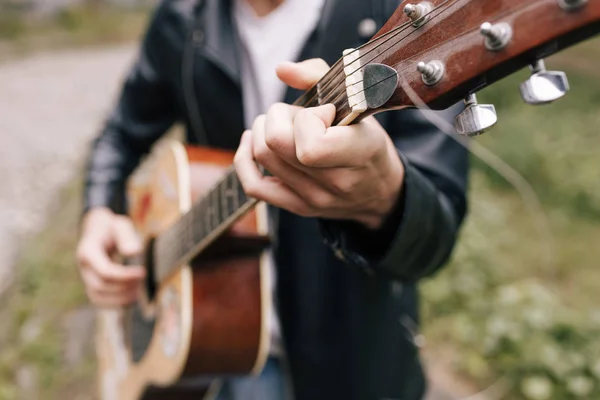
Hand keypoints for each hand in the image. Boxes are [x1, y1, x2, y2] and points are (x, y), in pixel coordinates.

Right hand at [76, 207, 145, 306]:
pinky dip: (116, 303)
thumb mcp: (120, 225)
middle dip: (124, 286)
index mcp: (88, 251)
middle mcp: (84, 267)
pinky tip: (133, 297)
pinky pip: (100, 301)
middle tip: (142, 278)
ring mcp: (86, 278)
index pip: (105, 271)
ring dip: (120, 298)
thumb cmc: (112, 228)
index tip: (142, 272)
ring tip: (139, 290)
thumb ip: (126, 236)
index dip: (124, 275)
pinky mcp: (92, 285)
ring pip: (98, 298)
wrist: (99, 231)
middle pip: (100, 286)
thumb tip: (134, 253)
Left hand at [234, 59, 404, 229]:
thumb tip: (280, 69)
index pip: (310, 145)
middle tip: (298, 114)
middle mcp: (335, 183)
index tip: (325, 112)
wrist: (380, 192)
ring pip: (263, 155)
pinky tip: (253, 141)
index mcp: (359, 154)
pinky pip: (253, 185)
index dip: (308, 118)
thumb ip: (320, 78)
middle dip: (279, 116)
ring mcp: (314, 199)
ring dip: (265, 130)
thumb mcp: (360, 106)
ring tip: (286, 126)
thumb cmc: (369, 141)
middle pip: (276, 143)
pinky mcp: (296, 207)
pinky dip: (245, 158)